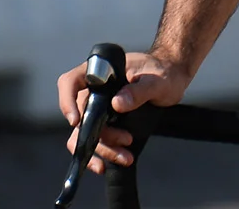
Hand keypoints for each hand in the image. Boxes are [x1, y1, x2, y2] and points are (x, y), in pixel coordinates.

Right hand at [58, 52, 190, 173]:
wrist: (171, 80)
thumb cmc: (163, 73)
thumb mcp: (157, 81)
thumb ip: (140, 90)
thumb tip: (117, 104)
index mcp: (99, 72)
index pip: (70, 82)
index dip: (67, 101)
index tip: (76, 121)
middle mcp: (92, 91)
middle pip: (81, 116)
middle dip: (98, 135)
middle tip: (126, 141)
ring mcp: (96, 108)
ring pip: (85, 134)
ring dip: (101, 149)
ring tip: (125, 158)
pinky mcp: (104, 122)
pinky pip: (93, 141)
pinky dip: (99, 155)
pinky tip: (107, 166)